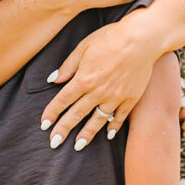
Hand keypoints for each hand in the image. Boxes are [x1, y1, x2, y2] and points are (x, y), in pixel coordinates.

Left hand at [40, 13, 156, 148]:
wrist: (140, 39)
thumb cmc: (110, 38)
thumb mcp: (83, 47)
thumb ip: (68, 66)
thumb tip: (54, 80)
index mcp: (83, 79)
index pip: (62, 100)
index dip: (52, 113)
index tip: (44, 125)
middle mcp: (97, 92)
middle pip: (76, 114)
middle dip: (63, 130)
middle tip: (54, 143)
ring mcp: (115, 97)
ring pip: (97, 121)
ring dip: (86, 134)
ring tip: (78, 146)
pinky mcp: (130, 98)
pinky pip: (119, 117)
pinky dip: (113, 127)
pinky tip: (107, 135)